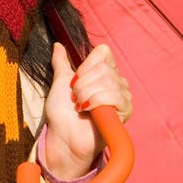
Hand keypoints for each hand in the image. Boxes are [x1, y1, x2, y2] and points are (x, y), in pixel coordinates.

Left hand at [43, 42, 131, 180]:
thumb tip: (57, 45)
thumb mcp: (60, 82)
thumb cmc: (62, 113)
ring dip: (87, 95)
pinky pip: (115, 96)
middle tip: (75, 99)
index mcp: (103, 71)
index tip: (74, 80)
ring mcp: (123, 95)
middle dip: (83, 84)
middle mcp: (116, 81)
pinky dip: (96, 102)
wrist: (63, 137)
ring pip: (108, 82)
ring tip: (81, 107)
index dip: (86, 65)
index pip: (104, 52)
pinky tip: (89, 111)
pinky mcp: (126, 110)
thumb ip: (61, 63)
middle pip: (104, 69)